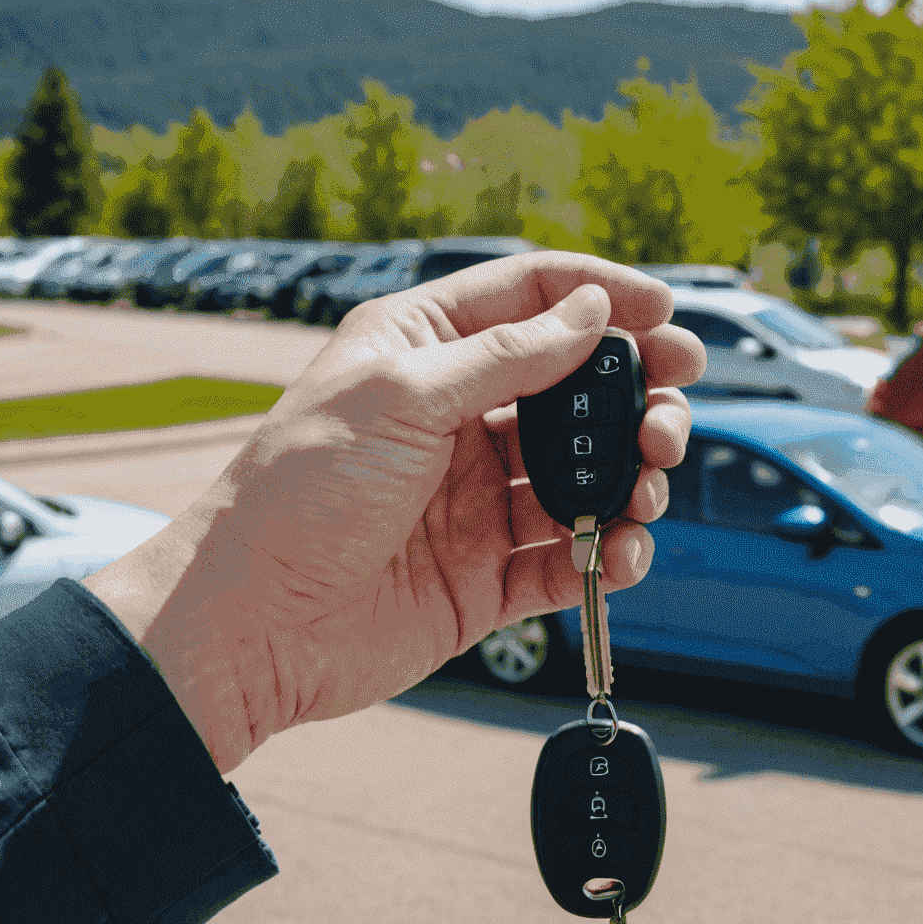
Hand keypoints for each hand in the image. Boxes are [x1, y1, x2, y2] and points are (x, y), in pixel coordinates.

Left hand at [85, 253, 704, 770]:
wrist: (250, 625)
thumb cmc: (298, 492)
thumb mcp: (399, 397)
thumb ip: (506, 356)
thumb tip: (591, 311)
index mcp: (424, 351)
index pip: (532, 299)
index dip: (603, 297)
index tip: (667, 316)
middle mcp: (457, 418)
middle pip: (575, 389)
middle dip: (635, 395)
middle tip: (672, 414)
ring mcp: (475, 498)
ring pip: (584, 474)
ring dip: (631, 477)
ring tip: (648, 487)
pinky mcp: (487, 574)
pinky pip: (570, 556)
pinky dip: (609, 552)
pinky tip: (622, 550)